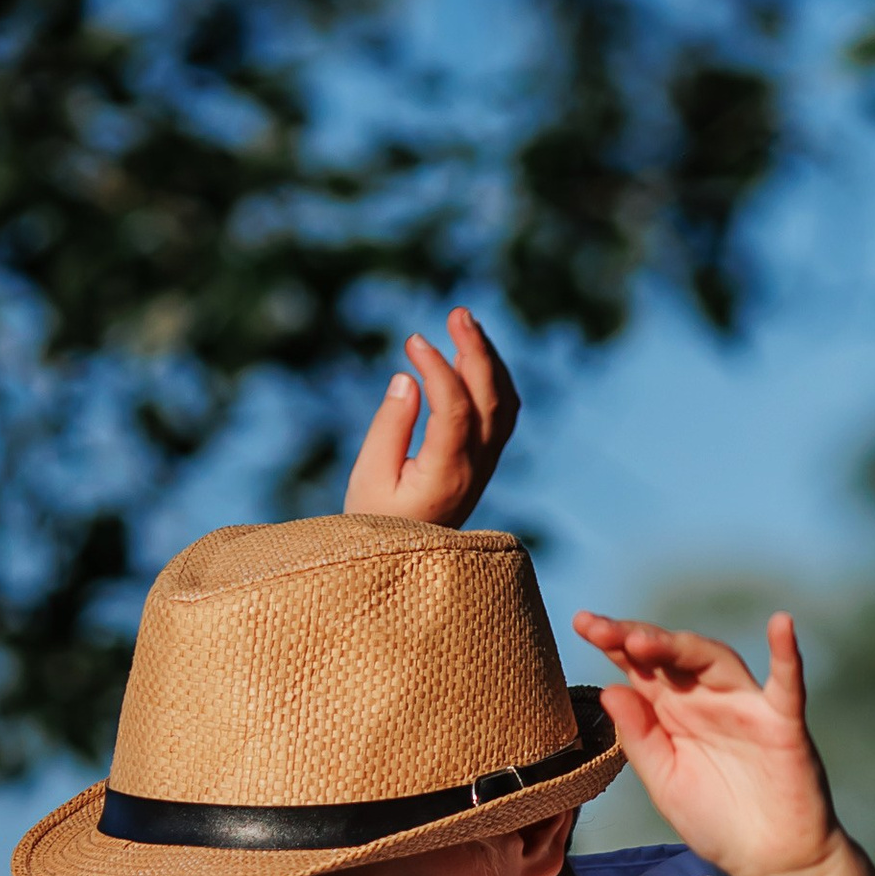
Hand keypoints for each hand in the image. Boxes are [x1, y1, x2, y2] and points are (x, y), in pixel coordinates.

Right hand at [343, 308, 518, 524]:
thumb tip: (409, 378)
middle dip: (477, 351)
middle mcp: (475, 469)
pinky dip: (493, 380)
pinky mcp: (484, 463)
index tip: (413, 341)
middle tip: (458, 312)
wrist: (402, 564)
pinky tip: (472, 355)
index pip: (455, 409)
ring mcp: (485, 467)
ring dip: (489, 360)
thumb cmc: (375, 523)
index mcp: (446, 475)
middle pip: (492, 400)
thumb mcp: (370, 477)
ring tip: (465, 324)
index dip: (438, 369)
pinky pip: (502, 415)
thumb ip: (389, 427)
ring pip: (505, 404)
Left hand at [572, 611, 842, 875]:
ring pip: (714, 660)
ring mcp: (746, 708)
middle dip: (637, 639)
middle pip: (672, 656)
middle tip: (602, 631)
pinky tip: (781, 624)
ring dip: (679, 646)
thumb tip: (609, 689)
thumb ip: (639, 739)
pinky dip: (787, 655)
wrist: (770, 862)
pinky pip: (787, 684)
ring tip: (642, 642)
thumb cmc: (718, 821)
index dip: (614, 643)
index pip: (642, 668)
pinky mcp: (783, 725)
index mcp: (675, 713)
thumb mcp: (665, 782)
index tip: (583, 624)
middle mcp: (707, 700)